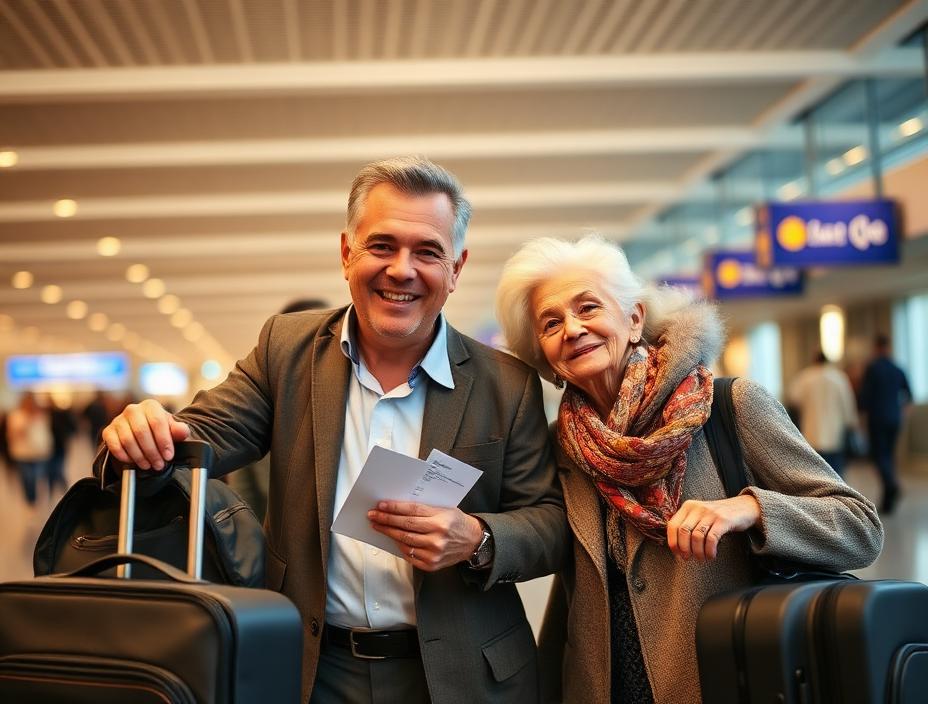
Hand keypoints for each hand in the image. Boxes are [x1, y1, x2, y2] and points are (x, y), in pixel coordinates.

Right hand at [100, 399, 190, 470]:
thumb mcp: (172, 428)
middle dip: (152, 452)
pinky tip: (133, 462)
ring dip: (139, 456)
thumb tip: (182, 431)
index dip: (164, 441)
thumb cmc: (158, 429)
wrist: (142, 431)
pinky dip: (123, 456)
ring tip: (148, 465)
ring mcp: (118, 420)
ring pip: (128, 440)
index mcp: (151, 406)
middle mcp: (133, 410)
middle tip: (159, 464)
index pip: (157, 422)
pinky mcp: (108, 431)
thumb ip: (179, 430)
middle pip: (141, 432)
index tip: (168, 456)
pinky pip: (114, 445)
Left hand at [368, 501, 483, 571]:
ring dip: (389, 533)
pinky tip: (393, 539)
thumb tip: (398, 508)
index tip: (381, 505)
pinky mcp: (431, 564)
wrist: (473, 542)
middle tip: (373, 515)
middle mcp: (437, 536)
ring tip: (378, 526)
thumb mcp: (445, 509)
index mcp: (441, 519)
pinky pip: (410, 555)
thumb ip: (424, 509)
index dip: (395, 508)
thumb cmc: (456, 522)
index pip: (412, 511)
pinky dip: (400, 546)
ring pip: (405, 541)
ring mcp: (434, 551)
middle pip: (406, 526)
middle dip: (386, 520)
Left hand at [666, 495, 760, 561]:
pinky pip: (711, 538)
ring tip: (701, 558)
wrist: (744, 507)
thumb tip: (677, 548)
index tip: (677, 553)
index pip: (672, 525)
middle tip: (688, 558)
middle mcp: (697, 508)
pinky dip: (709, 550)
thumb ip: (688, 526)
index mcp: (688, 506)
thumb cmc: (719, 516)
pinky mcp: (723, 520)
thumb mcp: (700, 515)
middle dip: (684, 549)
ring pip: (697, 537)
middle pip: (683, 532)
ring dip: (698, 552)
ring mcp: (710, 513)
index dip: (673, 542)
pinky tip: (711, 555)